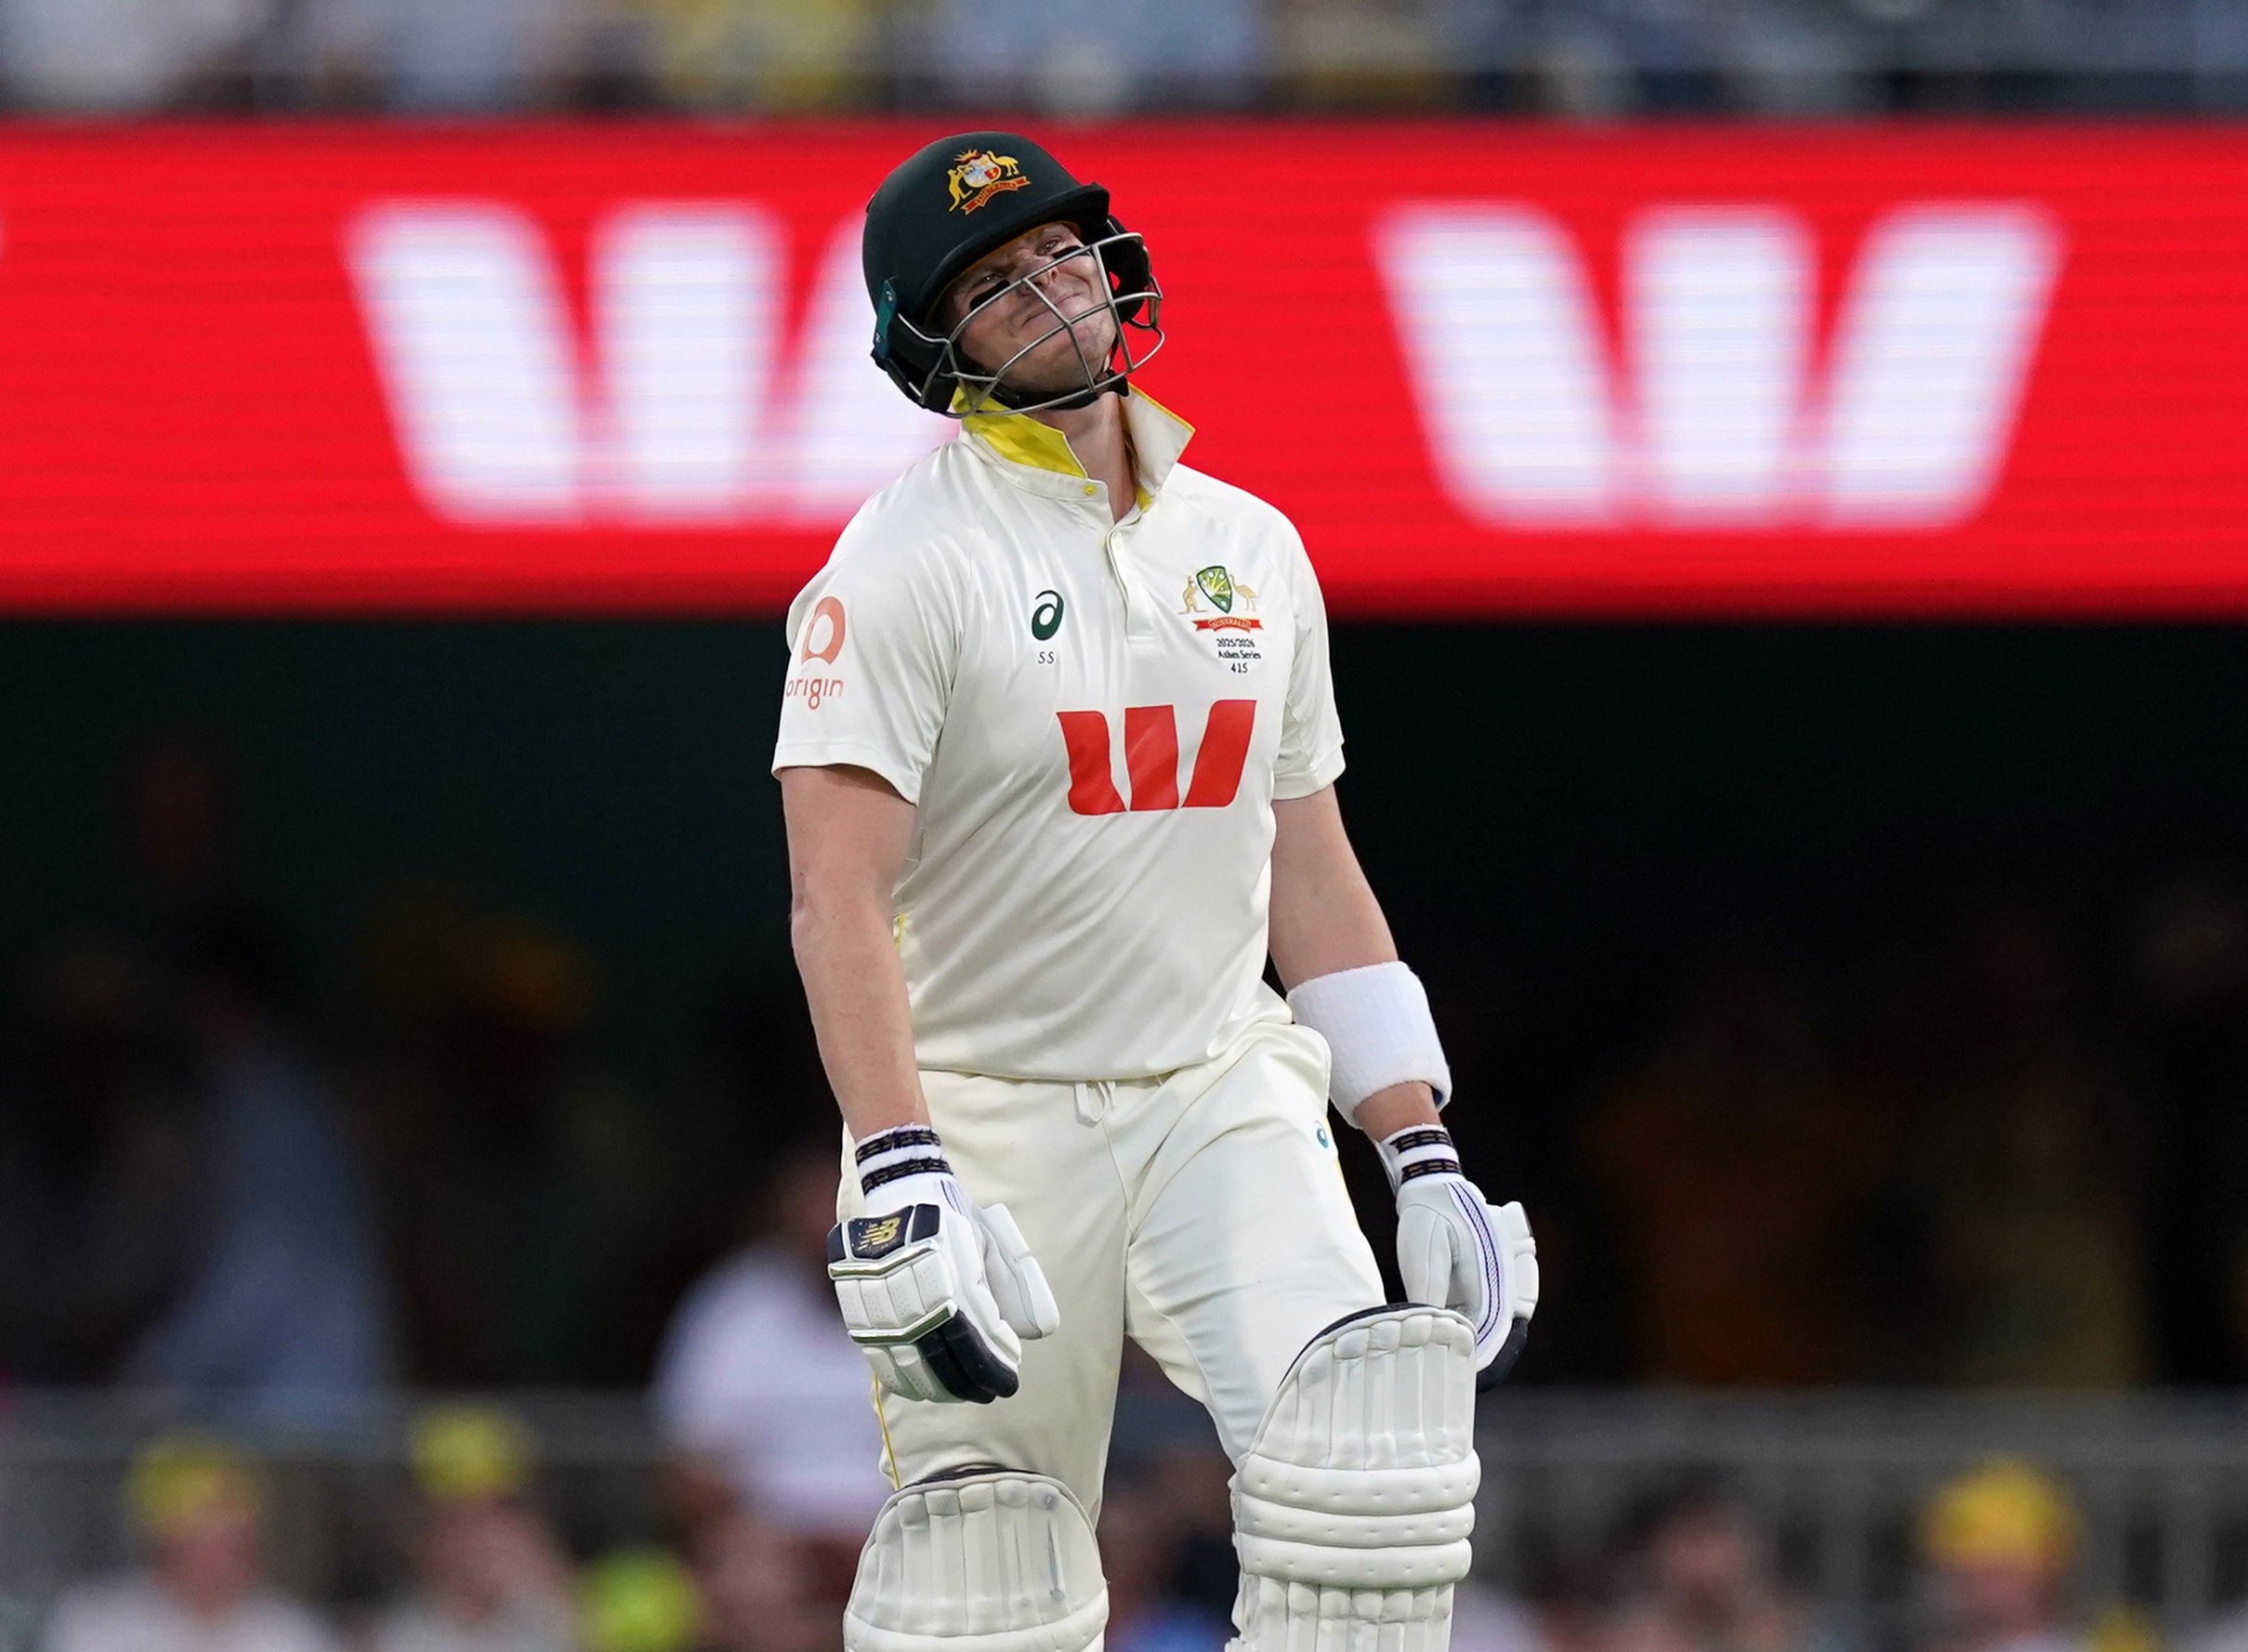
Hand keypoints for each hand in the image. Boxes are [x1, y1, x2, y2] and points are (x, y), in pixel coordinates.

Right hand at [828, 1134, 1058, 1403]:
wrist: (898, 1189)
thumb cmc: (951, 1218)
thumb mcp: (986, 1244)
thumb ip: (1005, 1287)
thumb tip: (1030, 1333)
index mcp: (950, 1277)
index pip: (977, 1340)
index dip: (993, 1366)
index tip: (1009, 1378)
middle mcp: (913, 1296)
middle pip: (945, 1361)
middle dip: (971, 1384)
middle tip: (990, 1392)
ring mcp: (882, 1304)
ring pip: (911, 1367)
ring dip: (940, 1389)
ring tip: (960, 1393)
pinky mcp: (859, 1309)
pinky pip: (880, 1359)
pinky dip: (903, 1380)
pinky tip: (921, 1388)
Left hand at [1379, 1125, 1538, 1385]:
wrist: (1436, 1187)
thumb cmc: (1430, 1215)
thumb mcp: (1424, 1251)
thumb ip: (1429, 1292)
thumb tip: (1428, 1330)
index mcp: (1491, 1282)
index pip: (1491, 1337)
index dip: (1479, 1366)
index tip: (1460, 1387)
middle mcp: (1501, 1288)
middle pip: (1499, 1341)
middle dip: (1480, 1369)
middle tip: (1451, 1393)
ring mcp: (1494, 1288)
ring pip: (1491, 1334)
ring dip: (1474, 1356)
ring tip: (1447, 1381)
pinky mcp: (1482, 1287)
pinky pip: (1481, 1321)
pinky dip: (1467, 1339)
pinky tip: (1445, 1354)